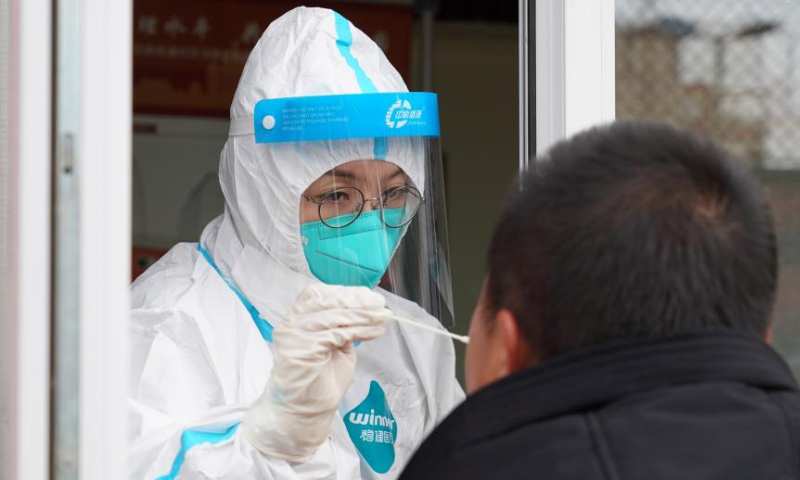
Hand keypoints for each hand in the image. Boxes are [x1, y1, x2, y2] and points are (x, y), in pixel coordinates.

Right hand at [241, 283, 389, 461]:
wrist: (303, 412)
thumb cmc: (319, 382)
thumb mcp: (335, 345)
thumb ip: (342, 326)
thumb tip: (364, 309)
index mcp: (296, 319)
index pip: (318, 294)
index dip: (345, 292)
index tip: (369, 296)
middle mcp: (291, 324)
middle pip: (325, 301)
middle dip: (356, 301)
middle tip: (380, 304)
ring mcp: (292, 336)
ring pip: (333, 317)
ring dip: (363, 316)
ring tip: (382, 318)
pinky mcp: (300, 350)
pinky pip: (336, 334)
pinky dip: (359, 331)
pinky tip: (375, 332)